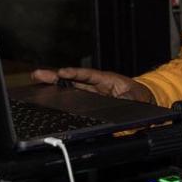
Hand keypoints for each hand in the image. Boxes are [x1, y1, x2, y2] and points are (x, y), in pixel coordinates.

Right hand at [31, 67, 155, 103]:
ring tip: (37, 80)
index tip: (62, 73)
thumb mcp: (136, 99)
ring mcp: (91, 93)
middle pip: (73, 80)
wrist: (145, 102)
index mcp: (107, 80)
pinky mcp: (89, 103)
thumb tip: (125, 108)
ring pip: (70, 88)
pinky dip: (61, 97)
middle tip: (38, 74)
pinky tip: (47, 95)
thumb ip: (128, 102)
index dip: (74, 74)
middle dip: (56, 76)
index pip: (88, 75)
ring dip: (54, 85)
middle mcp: (96, 85)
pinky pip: (74, 99)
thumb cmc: (140, 97)